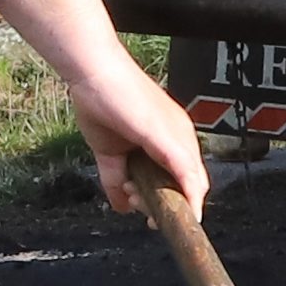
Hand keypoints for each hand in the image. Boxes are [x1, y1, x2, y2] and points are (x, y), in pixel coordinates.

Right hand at [0, 0, 208, 217]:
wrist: (93, 71)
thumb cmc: (98, 102)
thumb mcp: (108, 152)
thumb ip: (115, 178)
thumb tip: (121, 207)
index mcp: (170, 137)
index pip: (185, 178)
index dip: (173, 201)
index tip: (150, 215)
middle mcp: (181, 136)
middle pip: (192, 184)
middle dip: (168, 206)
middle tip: (140, 208)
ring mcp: (178, 135)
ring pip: (191, 183)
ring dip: (167, 204)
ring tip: (135, 198)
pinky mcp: (168, 137)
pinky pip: (187, 172)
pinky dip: (189, 195)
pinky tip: (187, 211)